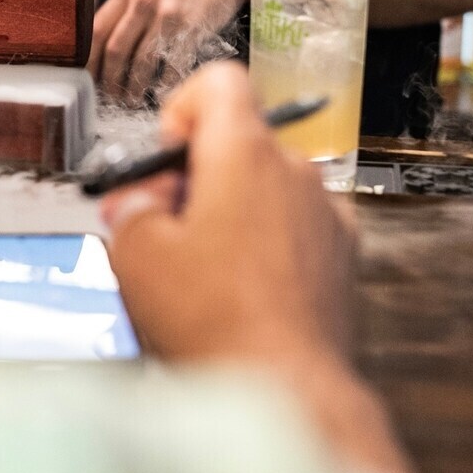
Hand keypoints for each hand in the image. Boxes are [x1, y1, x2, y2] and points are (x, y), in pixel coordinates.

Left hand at [89, 0, 250, 104]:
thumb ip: (127, 7)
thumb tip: (105, 41)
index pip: (95, 30)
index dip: (87, 59)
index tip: (86, 77)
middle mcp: (143, 2)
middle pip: (115, 50)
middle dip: (109, 79)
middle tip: (109, 95)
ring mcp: (167, 16)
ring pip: (141, 63)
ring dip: (133, 88)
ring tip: (131, 99)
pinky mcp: (191, 30)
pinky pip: (172, 67)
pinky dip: (164, 85)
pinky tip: (160, 93)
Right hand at [102, 63, 410, 472]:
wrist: (289, 392)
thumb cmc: (215, 321)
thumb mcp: (137, 255)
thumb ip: (129, 208)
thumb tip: (134, 203)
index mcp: (245, 151)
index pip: (221, 79)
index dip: (184, 108)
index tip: (168, 160)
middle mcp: (294, 168)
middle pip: (239, 140)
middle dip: (197, 174)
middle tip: (165, 226)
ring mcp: (326, 210)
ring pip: (267, 185)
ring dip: (233, 210)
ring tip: (204, 269)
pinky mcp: (343, 252)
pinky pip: (295, 223)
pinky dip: (268, 241)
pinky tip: (244, 290)